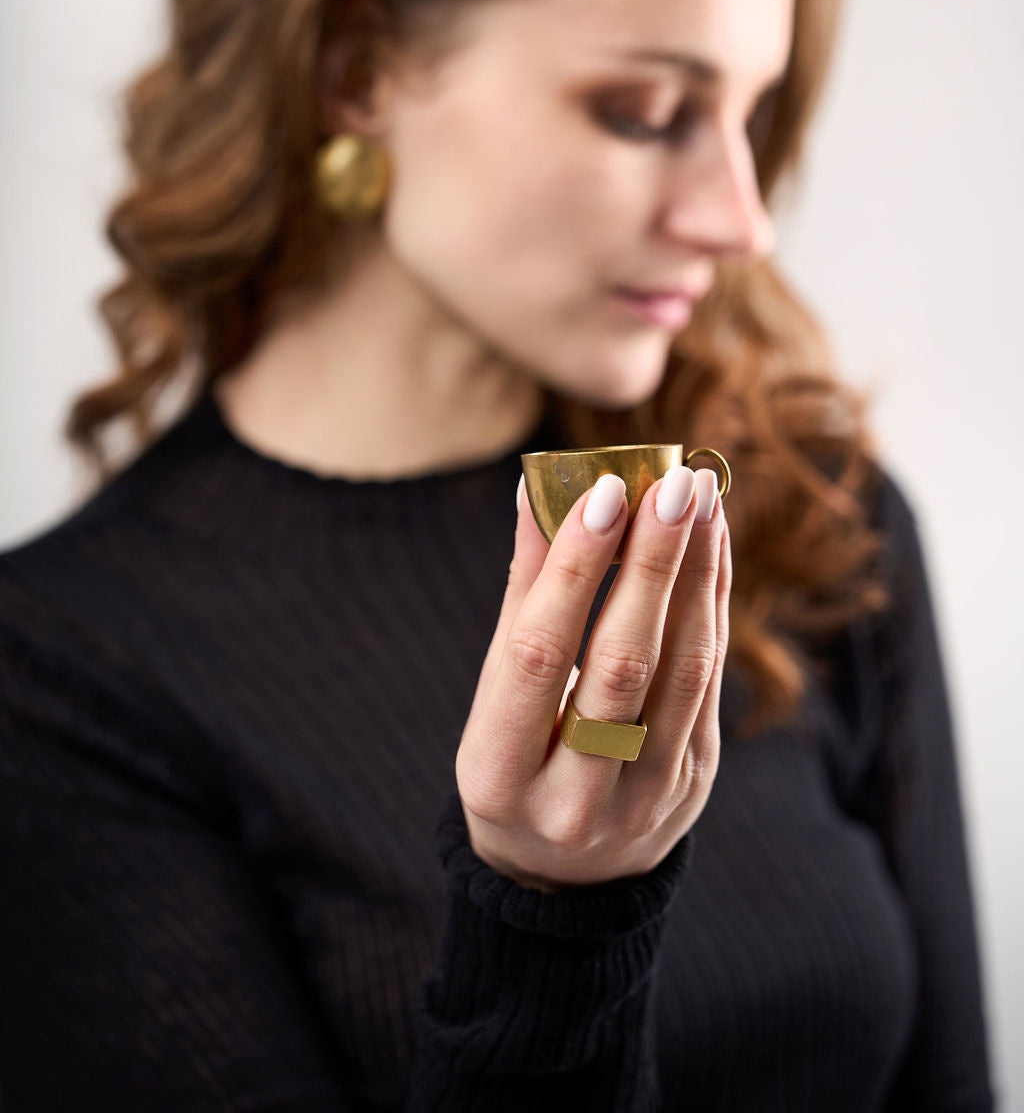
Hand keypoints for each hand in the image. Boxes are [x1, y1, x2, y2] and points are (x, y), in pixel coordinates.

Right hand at [456, 464, 729, 889]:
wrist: (562, 880)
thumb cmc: (515, 759)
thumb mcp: (495, 696)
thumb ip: (522, 595)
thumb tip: (538, 490)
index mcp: (500, 775)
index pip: (538, 656)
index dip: (573, 571)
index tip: (604, 492)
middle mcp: (573, 798)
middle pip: (622, 665)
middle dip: (652, 565)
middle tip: (671, 483)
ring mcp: (646, 798)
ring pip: (682, 671)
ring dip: (696, 575)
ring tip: (699, 495)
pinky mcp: (695, 781)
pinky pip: (709, 679)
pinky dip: (713, 603)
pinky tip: (712, 543)